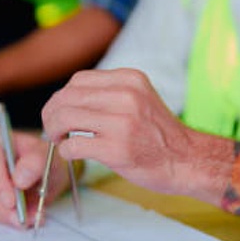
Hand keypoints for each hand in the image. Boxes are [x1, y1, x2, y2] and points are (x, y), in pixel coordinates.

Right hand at [0, 126, 69, 227]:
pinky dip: (4, 218)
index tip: (12, 200)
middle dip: (3, 204)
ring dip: (6, 214)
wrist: (47, 174)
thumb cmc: (44, 160)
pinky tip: (19, 217)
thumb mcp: (47, 157)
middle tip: (22, 216)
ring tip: (30, 217)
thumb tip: (19, 178)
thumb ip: (35, 162)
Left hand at [42, 68, 205, 197]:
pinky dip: (66, 151)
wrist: (188, 160)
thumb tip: (66, 100)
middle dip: (51, 114)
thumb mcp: (139, 98)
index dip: (61, 97)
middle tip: (52, 129)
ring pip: (65, 118)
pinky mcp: (116, 149)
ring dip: (54, 131)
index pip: (78, 81)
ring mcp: (122, 123)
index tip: (59, 112)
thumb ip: (108, 94)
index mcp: (129, 79)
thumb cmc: (158, 134)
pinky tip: (72, 154)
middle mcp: (126, 96)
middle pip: (66, 97)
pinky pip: (73, 145)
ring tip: (59, 140)